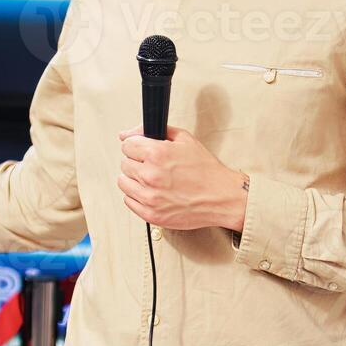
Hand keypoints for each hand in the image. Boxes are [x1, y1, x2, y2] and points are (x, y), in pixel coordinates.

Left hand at [117, 125, 248, 234]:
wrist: (222, 197)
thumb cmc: (205, 170)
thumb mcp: (184, 139)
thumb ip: (152, 131)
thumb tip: (126, 134)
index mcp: (156, 154)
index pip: (126, 145)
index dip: (137, 146)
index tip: (144, 151)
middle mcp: (150, 175)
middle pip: (124, 164)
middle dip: (137, 162)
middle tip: (153, 166)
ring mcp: (149, 197)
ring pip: (123, 182)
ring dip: (134, 179)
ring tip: (152, 179)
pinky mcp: (151, 214)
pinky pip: (129, 201)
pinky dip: (137, 196)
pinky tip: (153, 192)